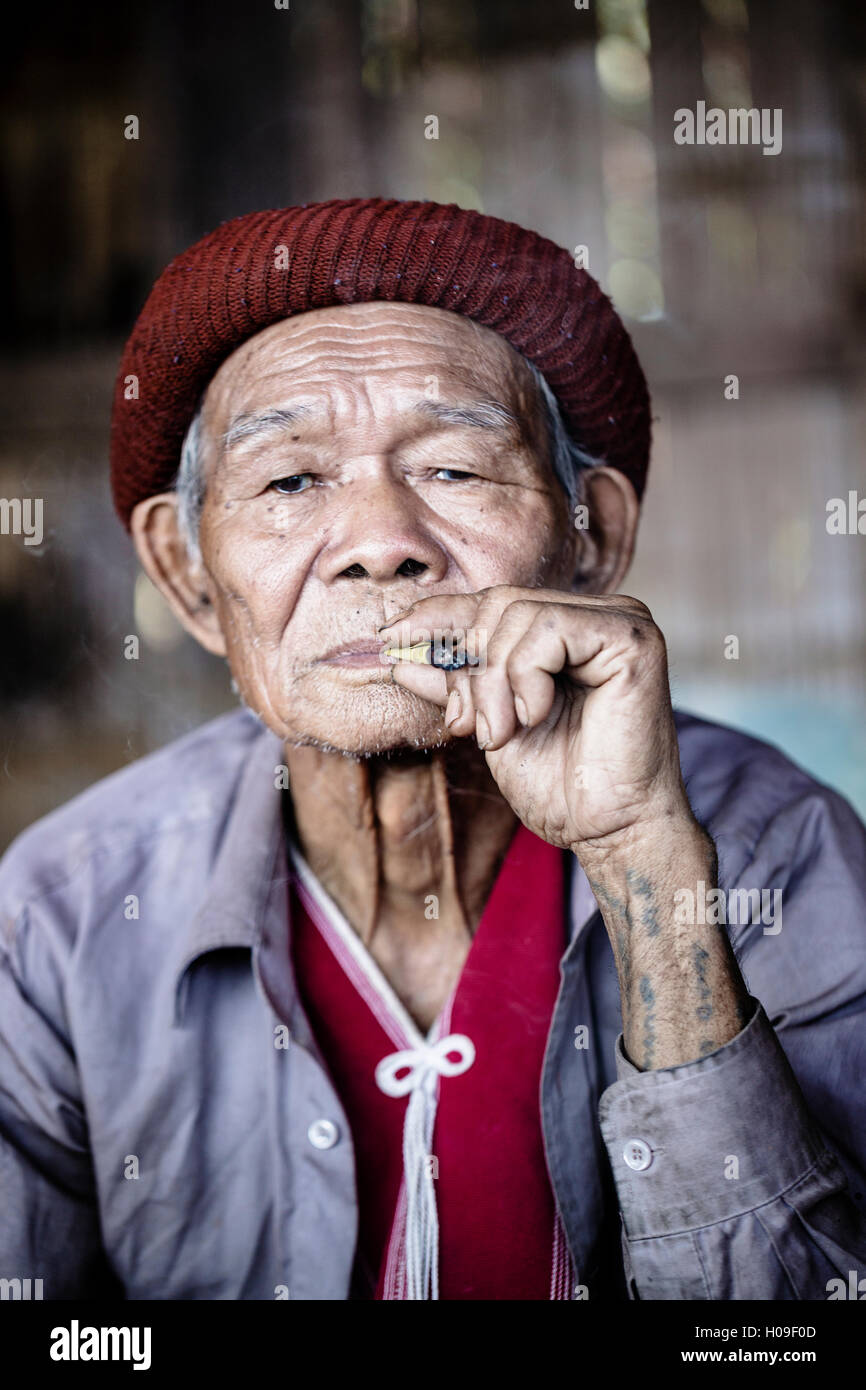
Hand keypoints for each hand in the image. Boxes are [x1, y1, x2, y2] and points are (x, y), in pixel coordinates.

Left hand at [379, 584, 694, 859]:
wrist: (608, 830)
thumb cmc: (560, 784)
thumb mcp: (487, 722)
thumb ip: (454, 683)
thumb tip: (398, 652)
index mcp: (569, 627)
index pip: (490, 602)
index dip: (437, 618)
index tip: (391, 639)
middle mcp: (597, 614)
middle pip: (499, 603)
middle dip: (469, 665)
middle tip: (471, 725)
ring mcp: (621, 620)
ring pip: (517, 614)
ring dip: (494, 682)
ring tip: (502, 733)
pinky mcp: (633, 638)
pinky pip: (548, 631)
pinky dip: (524, 677)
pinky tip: (535, 716)